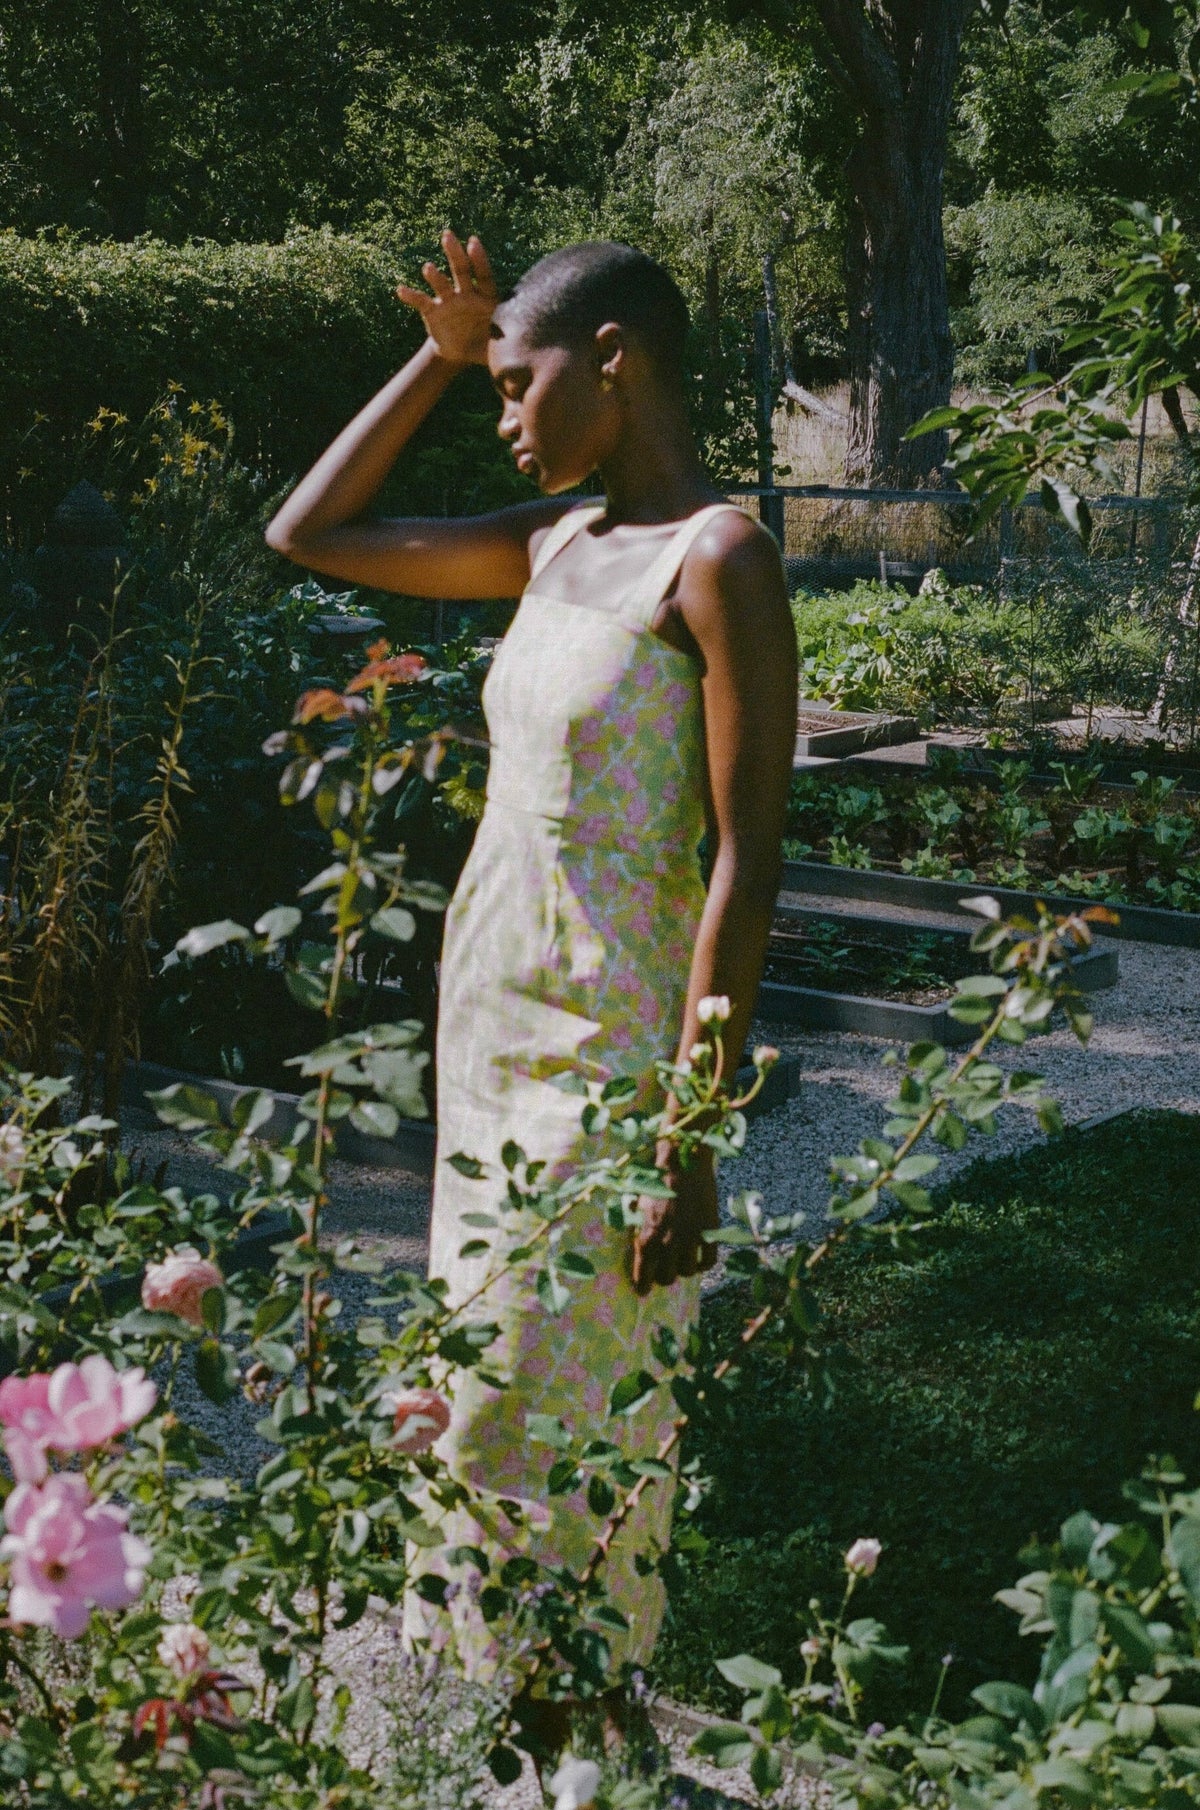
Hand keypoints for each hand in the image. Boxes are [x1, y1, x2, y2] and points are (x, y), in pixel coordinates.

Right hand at [395, 229, 497, 367]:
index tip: (473, 242)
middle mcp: (466, 293)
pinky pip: (422, 302)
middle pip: (460, 270)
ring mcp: (448, 301)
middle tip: (447, 236)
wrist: (463, 352)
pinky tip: (401, 290)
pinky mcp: (433, 311)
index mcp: (485, 296)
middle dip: (454, 253)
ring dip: (434, 276)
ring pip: (441, 284)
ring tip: (428, 268)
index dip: (479, 259)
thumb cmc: (485, 343)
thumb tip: (513, 343)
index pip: (483, 275)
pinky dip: (411, 296)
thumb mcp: (497, 343)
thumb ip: (503, 340)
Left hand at [629, 1145, 718, 1294]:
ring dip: (682, 1268)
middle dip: (662, 1277)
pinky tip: (699, 1257)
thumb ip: (637, 1232)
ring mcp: (690, 1238)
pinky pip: (709, 1261)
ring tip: (680, 1260)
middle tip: (662, 1270)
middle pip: (666, 1279)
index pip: (643, 1278)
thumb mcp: (636, 1208)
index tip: (642, 1289)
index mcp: (646, 1239)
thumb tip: (638, 1250)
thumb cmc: (653, 1180)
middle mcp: (667, 1244)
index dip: (642, 1287)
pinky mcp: (708, 1231)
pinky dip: (704, 1263)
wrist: (681, 1162)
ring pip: (687, 1272)